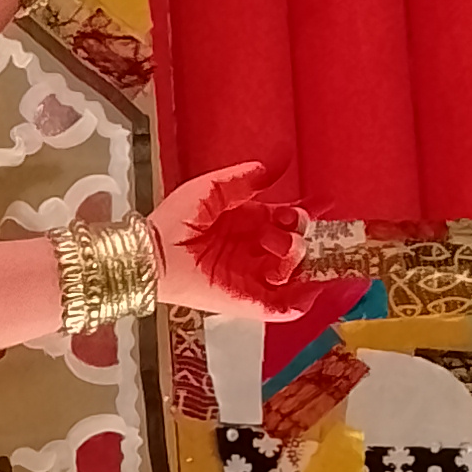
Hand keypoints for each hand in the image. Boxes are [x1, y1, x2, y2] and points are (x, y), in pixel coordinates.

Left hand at [151, 160, 305, 319]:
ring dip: (295, 258)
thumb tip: (277, 163)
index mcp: (246, 223)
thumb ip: (245, 178)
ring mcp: (250, 276)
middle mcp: (252, 250)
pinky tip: (307, 288)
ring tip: (279, 247)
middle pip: (294, 244)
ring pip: (293, 273)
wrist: (155, 254)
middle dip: (299, 233)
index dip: (303, 212)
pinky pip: (282, 308)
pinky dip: (300, 301)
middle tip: (288, 226)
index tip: (316, 205)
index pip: (286, 219)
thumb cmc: (174, 221)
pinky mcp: (246, 301)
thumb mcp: (211, 189)